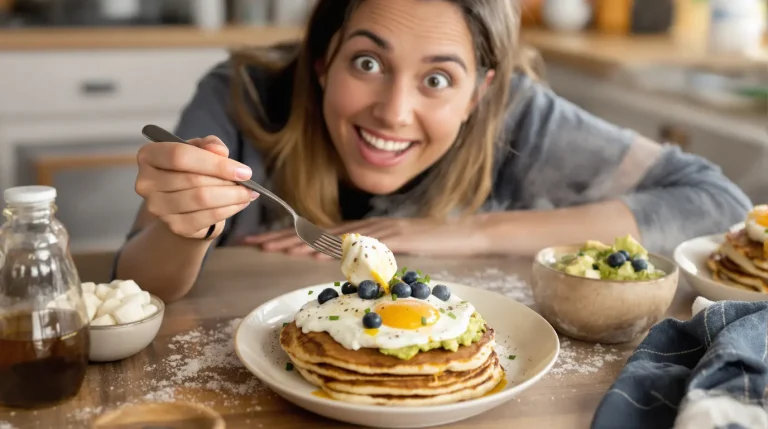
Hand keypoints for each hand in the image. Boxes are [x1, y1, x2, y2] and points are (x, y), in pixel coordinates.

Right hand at [134, 135, 258, 238]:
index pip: (179, 156)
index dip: (214, 163)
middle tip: (248, 181)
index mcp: (149, 156)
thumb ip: (210, 145)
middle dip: (226, 180)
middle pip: (193, 179)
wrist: (185, 204)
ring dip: (231, 196)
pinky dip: (229, 209)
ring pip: (201, 199)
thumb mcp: (200, 150)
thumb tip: (219, 151)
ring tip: (247, 192)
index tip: (242, 170)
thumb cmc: (192, 170)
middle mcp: (146, 183)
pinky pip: (207, 217)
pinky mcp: (174, 226)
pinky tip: (240, 203)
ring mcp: (158, 207)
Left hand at [239, 217, 487, 258]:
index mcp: (361, 233)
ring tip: (274, 247)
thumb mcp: (393, 255)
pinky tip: (319, 253)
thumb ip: (369, 260)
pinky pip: (362, 245)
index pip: (318, 234)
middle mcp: (364, 229)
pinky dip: (339, 249)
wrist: (464, 234)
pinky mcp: (394, 238)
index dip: (289, 237)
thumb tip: (343, 271)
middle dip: (283, 237)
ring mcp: (378, 232)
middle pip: (316, 233)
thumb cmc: (431, 245)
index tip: (261, 242)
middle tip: (253, 242)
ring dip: (301, 242)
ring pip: (333, 237)